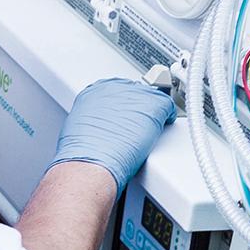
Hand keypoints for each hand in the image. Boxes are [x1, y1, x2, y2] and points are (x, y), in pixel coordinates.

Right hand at [50, 78, 176, 192]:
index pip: (118, 90)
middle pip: (136, 92)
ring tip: (147, 132)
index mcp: (95, 91)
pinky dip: (167, 118)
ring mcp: (136, 94)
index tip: (128, 116)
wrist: (94, 162)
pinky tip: (161, 129)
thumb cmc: (84, 154)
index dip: (125, 106)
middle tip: (137, 127)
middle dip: (138, 109)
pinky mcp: (154, 104)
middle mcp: (116, 88)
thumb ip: (94, 121)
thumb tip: (101, 129)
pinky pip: (168, 107)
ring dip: (151, 115)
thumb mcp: (81, 128)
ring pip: (153, 98)